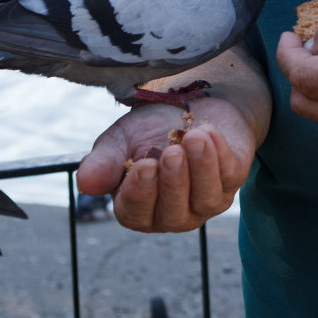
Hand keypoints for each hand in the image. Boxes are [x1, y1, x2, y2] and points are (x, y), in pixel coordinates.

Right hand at [76, 94, 256, 232]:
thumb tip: (85, 183)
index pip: (136, 213)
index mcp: (139, 208)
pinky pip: (230, 174)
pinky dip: (220, 153)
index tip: (143, 166)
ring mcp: (206, 200)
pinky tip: (208, 131)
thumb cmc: (150, 129)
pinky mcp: (232, 179)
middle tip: (171, 153)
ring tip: (192, 139)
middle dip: (173, 183)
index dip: (140, 193)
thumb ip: (103, 162)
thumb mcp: (120, 141)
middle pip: (173, 212)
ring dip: (200, 168)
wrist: (190, 104)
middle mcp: (173, 213)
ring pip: (206, 198)